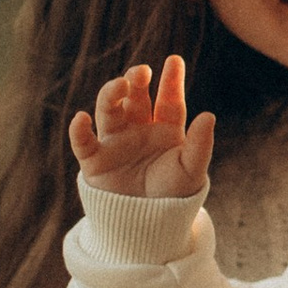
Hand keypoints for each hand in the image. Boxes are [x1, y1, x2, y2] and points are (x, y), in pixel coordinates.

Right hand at [71, 55, 215, 200]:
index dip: (171, 80)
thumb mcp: (191, 171)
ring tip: (119, 85)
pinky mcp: (95, 160)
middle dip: (136, 81)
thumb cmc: (173, 196)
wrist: (148, 227)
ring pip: (109, 110)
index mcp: (165, 130)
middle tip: (140, 72)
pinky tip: (81, 118)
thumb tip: (209, 116)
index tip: (174, 60)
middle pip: (136, 98)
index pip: (169, 100)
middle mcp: (139, 130)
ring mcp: (116, 143)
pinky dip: (79, 130)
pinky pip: (84, 142)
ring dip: (111, 95)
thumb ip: (200, 145)